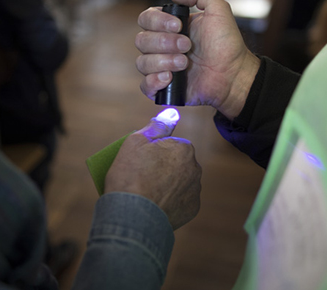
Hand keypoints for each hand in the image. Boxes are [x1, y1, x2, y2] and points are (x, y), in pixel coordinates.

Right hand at [105, 110, 201, 229]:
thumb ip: (158, 125)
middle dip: (165, 168)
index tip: (141, 163)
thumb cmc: (131, 175)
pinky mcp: (191, 209)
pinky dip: (171, 202)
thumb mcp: (137, 141)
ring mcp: (195, 190)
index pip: (171, 145)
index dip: (154, 153)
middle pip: (178, 163)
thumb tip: (172, 112)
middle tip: (143, 178)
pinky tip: (156, 205)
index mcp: (184, 148)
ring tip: (149, 194)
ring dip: (169, 185)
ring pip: (181, 182)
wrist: (131, 214)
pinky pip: (182, 201)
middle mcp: (195, 167)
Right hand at [135, 0, 260, 119]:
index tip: (179, 25)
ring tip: (185, 63)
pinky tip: (170, 78)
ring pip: (142, 62)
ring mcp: (160, 66)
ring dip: (163, 61)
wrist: (233, 73)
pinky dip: (153, 81)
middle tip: (187, 46)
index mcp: (169, 27)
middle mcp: (161, 46)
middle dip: (164, 43)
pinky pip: (145, 85)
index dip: (158, 21)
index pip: (146, 18)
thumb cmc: (226, 44)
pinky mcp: (163, 87)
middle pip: (141, 40)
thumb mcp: (219, 10)